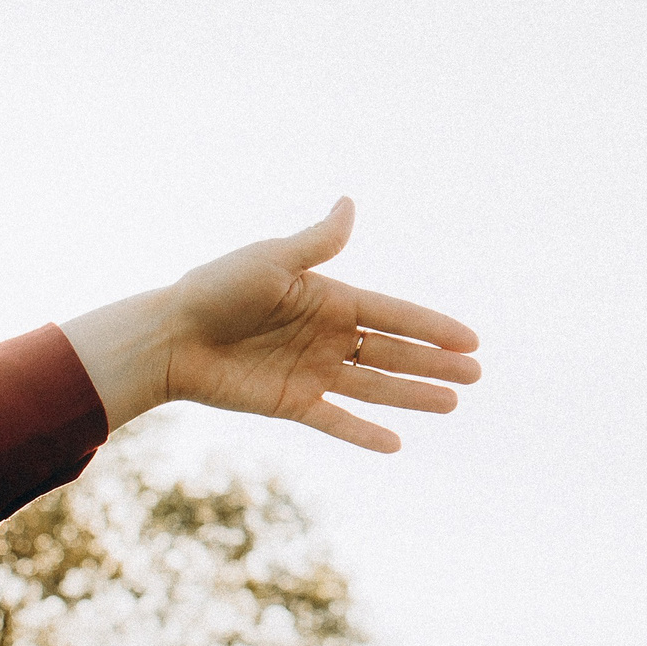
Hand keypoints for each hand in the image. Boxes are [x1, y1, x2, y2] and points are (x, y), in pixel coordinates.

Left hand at [63, 198, 481, 451]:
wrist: (169, 335)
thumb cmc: (216, 288)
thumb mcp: (270, 260)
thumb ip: (317, 243)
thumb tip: (349, 203)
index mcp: (328, 299)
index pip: (393, 314)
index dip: (432, 327)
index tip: (471, 339)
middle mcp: (327, 336)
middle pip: (393, 352)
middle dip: (435, 363)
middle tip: (477, 374)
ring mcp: (312, 371)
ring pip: (374, 386)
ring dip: (413, 395)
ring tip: (453, 402)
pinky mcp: (291, 402)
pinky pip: (336, 419)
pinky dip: (364, 433)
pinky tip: (396, 442)